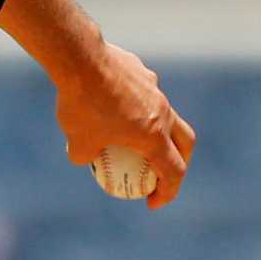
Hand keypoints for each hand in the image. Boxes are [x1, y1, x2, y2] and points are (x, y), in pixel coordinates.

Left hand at [52, 42, 195, 209]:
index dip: (167, 192)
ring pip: (163, 112)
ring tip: (128, 134)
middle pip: (185, 141)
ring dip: (154, 128)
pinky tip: (108, 101)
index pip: (174, 171)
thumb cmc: (80, 104)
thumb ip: (83, 156)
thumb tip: (84, 159)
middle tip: (161, 171)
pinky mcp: (142, 70)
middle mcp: (162, 112)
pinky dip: (134, 103)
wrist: (80, 57)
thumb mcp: (76, 141)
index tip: (151, 202)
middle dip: (180, 160)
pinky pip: (143, 92)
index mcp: (154, 136)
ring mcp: (154, 89)